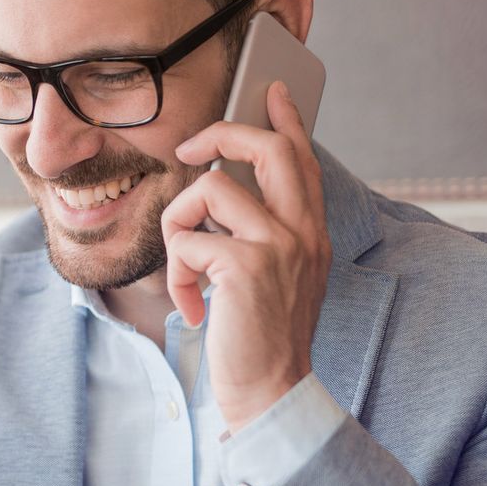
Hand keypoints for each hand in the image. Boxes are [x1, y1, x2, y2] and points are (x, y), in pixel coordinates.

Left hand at [162, 81, 330, 431]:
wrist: (271, 393)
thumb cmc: (261, 340)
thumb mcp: (276, 280)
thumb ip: (263, 235)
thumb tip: (220, 190)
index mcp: (311, 233)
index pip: (302, 159)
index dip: (285, 121)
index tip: (274, 92)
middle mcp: (302, 232)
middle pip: (266, 148)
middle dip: (221, 135)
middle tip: (190, 150)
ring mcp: (278, 246)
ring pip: (209, 190)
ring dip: (179, 229)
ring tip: (186, 273)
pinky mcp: (246, 267)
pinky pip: (189, 239)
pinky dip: (175, 274)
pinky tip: (193, 307)